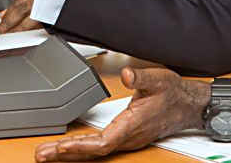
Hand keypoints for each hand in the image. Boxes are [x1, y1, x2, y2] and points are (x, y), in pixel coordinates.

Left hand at [34, 68, 208, 160]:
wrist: (189, 104)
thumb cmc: (174, 93)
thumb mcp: (159, 79)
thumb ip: (141, 78)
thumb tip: (126, 75)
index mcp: (132, 125)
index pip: (103, 142)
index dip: (81, 147)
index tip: (61, 147)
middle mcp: (128, 136)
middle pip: (93, 151)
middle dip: (66, 154)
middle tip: (41, 154)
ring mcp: (127, 138)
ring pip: (96, 151)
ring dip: (71, 152)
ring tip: (47, 153)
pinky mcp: (125, 136)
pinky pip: (100, 146)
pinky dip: (82, 147)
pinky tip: (69, 146)